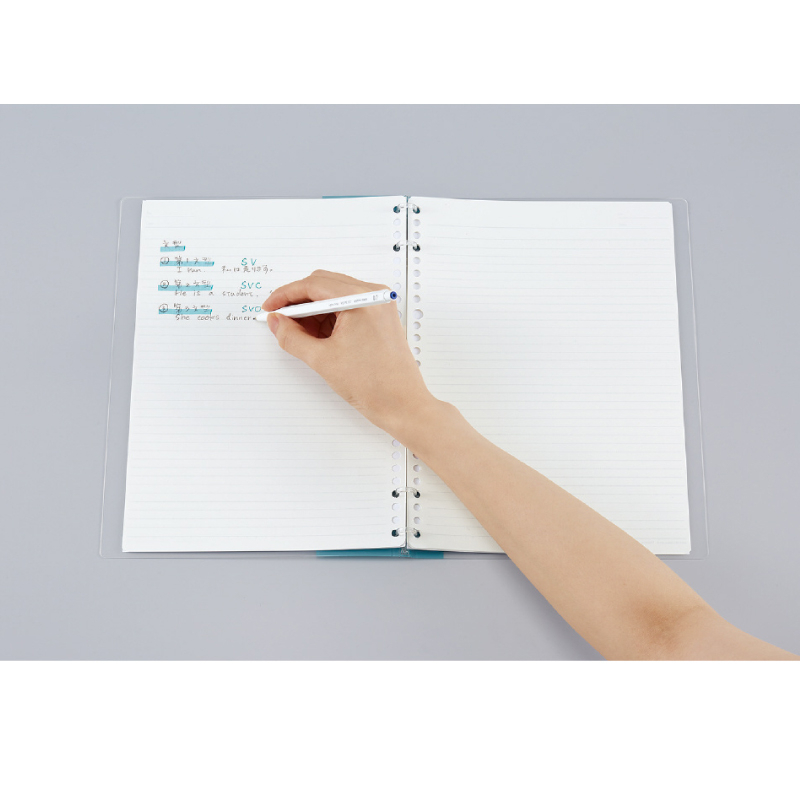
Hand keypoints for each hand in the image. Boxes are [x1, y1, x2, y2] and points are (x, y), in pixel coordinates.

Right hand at [262, 270, 435, 435]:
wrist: (402, 405)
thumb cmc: (373, 385)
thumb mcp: (322, 359)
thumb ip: (292, 337)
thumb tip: (276, 322)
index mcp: (362, 299)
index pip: (314, 285)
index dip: (285, 295)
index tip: (270, 307)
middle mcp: (374, 295)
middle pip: (324, 285)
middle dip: (299, 302)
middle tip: (281, 321)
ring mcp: (379, 305)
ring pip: (335, 296)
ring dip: (313, 311)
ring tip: (300, 335)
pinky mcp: (380, 317)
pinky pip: (347, 307)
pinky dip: (329, 317)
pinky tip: (318, 337)